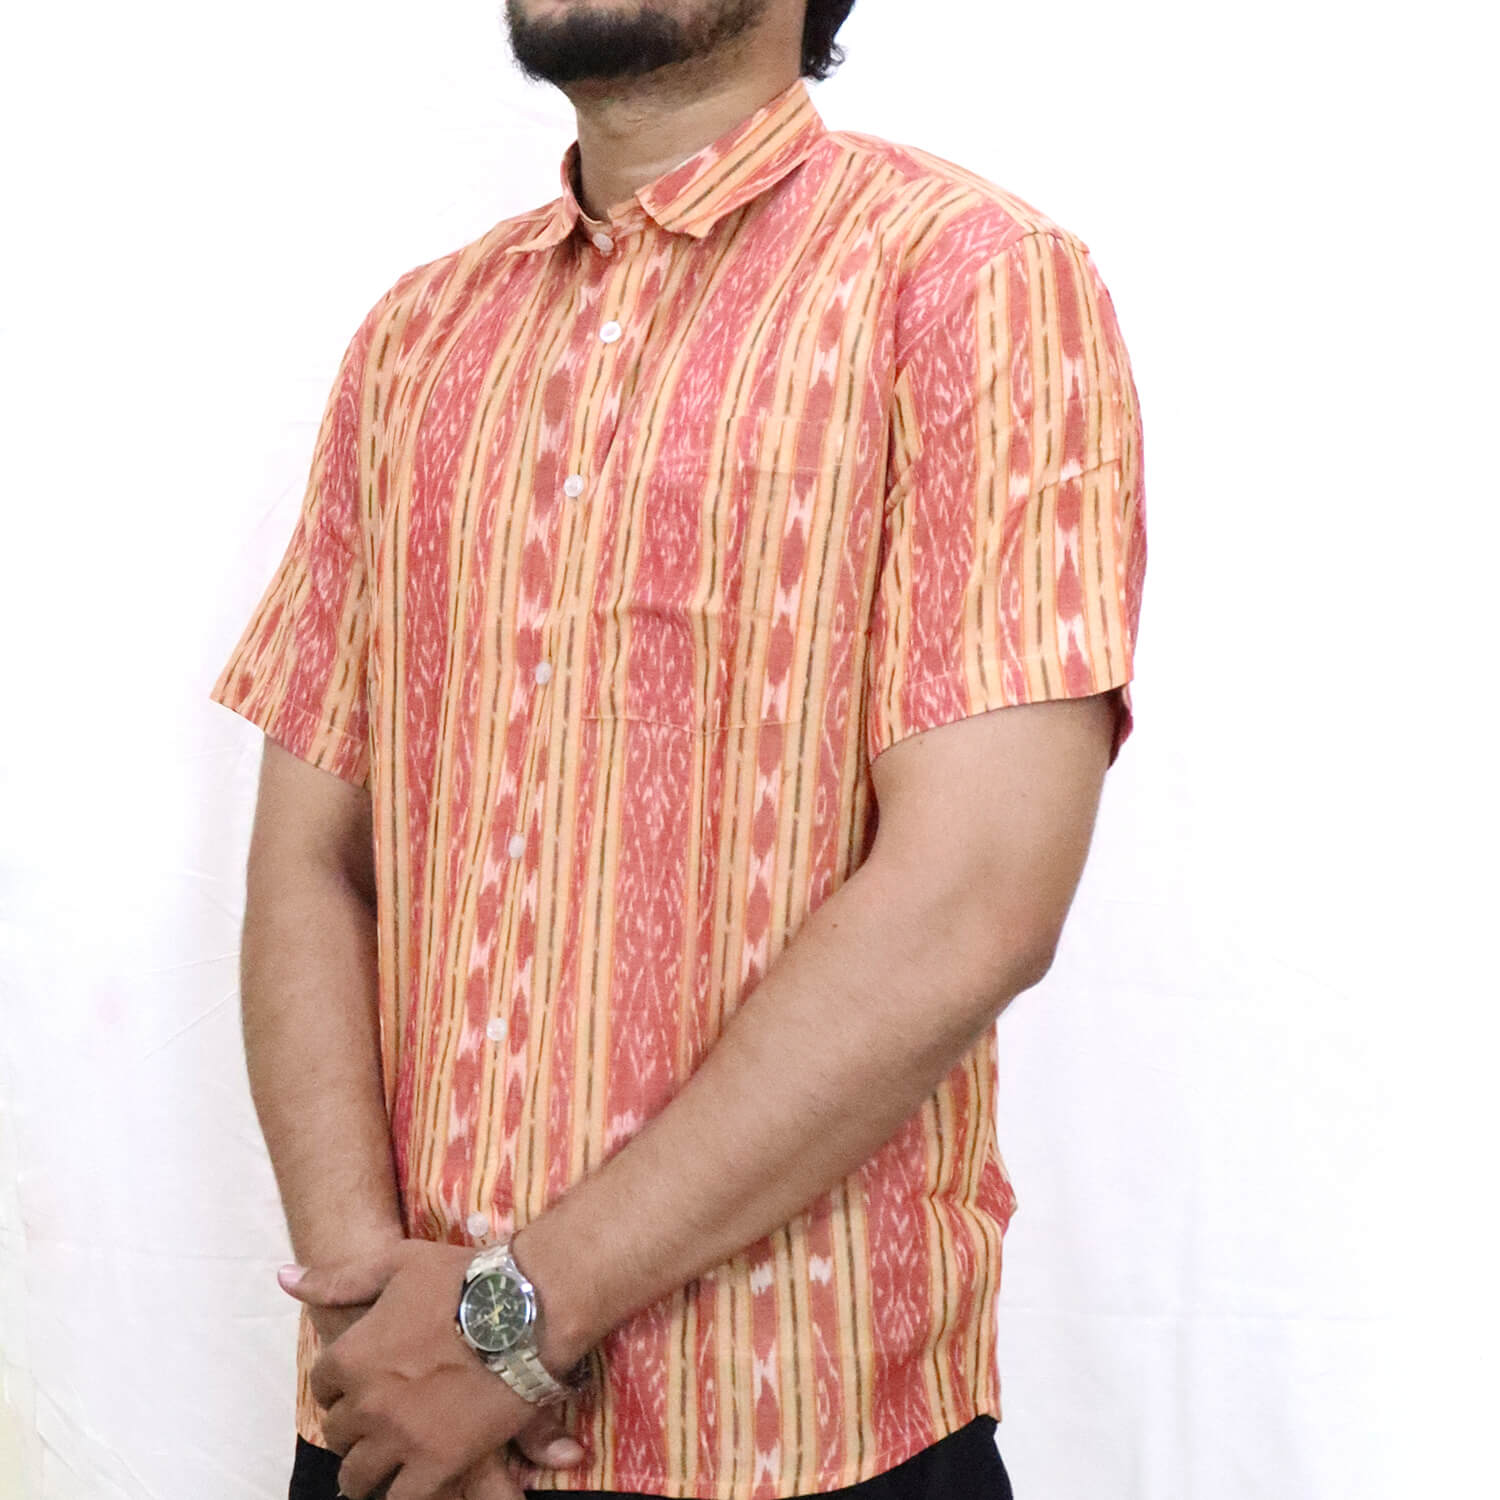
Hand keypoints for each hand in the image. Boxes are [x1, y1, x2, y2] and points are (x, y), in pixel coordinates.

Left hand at [278, 1239, 586, 1499]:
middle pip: (338, 1433)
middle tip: (383, 1418)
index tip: (363, 1384)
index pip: (322, 1387)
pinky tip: (413, 1478)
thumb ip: (337, 1279)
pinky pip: (399, 1497)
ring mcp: (399, 1437)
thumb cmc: (462, 1279)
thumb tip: (283, 1277)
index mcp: (352, 1355)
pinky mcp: (436, 1463)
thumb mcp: (397, 1264)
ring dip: (369, 1467)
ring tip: (389, 1459)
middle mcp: (366, 1401)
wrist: (526, 1310)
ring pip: (358, 1475)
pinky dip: (399, 1490)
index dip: (342, 1386)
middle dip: (355, 1427)